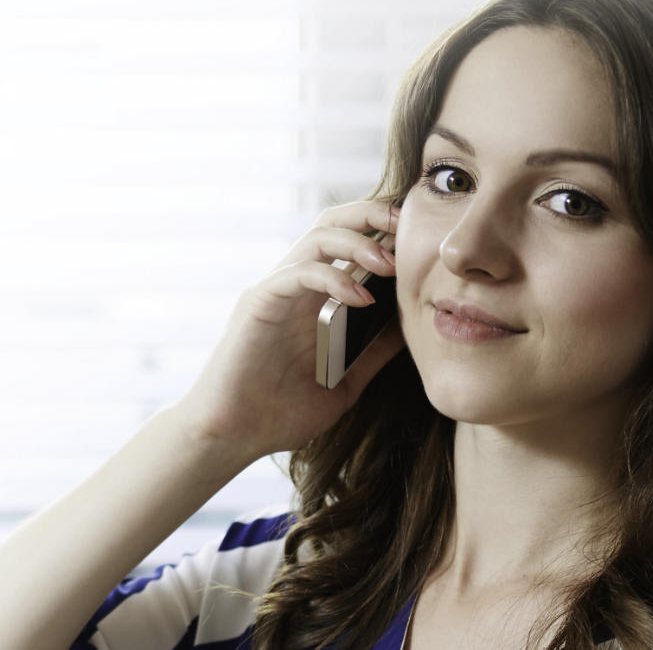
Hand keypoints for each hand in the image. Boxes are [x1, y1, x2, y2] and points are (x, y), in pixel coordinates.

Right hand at [170, 200, 406, 459]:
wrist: (232, 438)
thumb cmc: (282, 414)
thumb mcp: (346, 382)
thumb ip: (374, 353)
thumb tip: (412, 329)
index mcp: (316, 297)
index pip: (349, 240)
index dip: (383, 229)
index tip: (420, 236)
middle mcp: (296, 285)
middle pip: (333, 222)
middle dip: (373, 215)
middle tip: (408, 226)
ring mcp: (276, 290)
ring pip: (317, 238)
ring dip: (359, 243)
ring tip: (391, 266)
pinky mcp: (259, 302)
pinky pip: (298, 273)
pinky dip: (333, 278)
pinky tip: (361, 300)